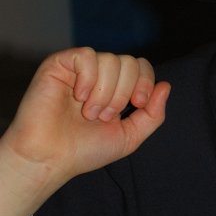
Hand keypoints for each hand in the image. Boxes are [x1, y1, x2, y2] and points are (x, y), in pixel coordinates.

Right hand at [0, 47, 169, 215]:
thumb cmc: (85, 150)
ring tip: (90, 112)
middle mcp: (100, 75)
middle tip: (106, 116)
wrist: (49, 159)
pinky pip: (87, 55)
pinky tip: (79, 96)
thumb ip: (153, 114)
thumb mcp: (130, 136)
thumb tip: (166, 86)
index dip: (145, 82)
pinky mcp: (59, 65)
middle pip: (130, 62)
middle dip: (124, 92)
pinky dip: (88, 78)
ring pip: (111, 59)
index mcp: (117, 87)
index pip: (141, 66)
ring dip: (105, 91)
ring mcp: (80, 69)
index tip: (138, 104)